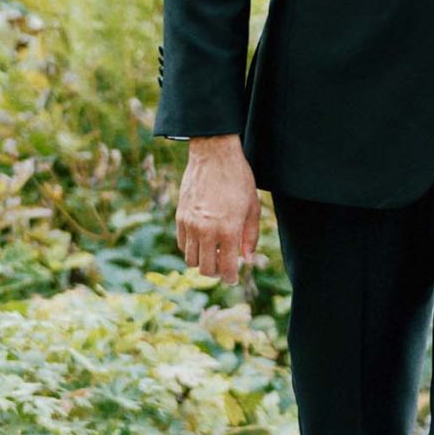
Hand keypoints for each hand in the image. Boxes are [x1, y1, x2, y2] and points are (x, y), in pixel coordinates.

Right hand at [176, 135, 261, 282]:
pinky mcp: (180, 217)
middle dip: (216, 272)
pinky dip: (191, 248)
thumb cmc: (238, 179)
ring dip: (202, 261)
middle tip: (223, 268)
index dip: (230, 277)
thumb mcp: (253, 207)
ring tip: (212, 255)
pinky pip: (182, 244)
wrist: (214, 156)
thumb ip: (250, 236)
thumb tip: (246, 259)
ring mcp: (191, 224)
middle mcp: (207, 231)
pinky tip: (202, 242)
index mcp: (229, 230)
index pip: (226, 267)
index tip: (232, 278)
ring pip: (191, 259)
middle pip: (206, 268)